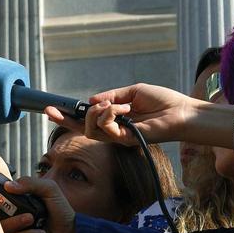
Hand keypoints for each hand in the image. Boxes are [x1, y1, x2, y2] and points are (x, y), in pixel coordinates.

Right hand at [0, 176, 75, 232]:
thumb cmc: (60, 212)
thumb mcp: (50, 189)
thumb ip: (31, 182)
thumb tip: (9, 185)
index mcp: (16, 200)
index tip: (0, 191)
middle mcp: (11, 214)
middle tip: (7, 205)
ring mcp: (14, 230)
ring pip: (2, 226)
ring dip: (15, 221)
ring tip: (30, 218)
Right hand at [47, 83, 194, 145]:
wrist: (182, 112)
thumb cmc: (163, 101)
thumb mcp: (131, 92)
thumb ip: (110, 96)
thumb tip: (90, 101)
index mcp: (115, 117)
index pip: (86, 119)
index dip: (68, 115)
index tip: (51, 108)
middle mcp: (114, 129)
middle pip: (81, 128)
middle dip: (65, 119)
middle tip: (51, 110)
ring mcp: (119, 136)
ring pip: (90, 129)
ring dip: (97, 112)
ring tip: (114, 104)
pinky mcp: (126, 140)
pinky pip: (105, 129)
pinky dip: (109, 114)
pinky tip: (123, 107)